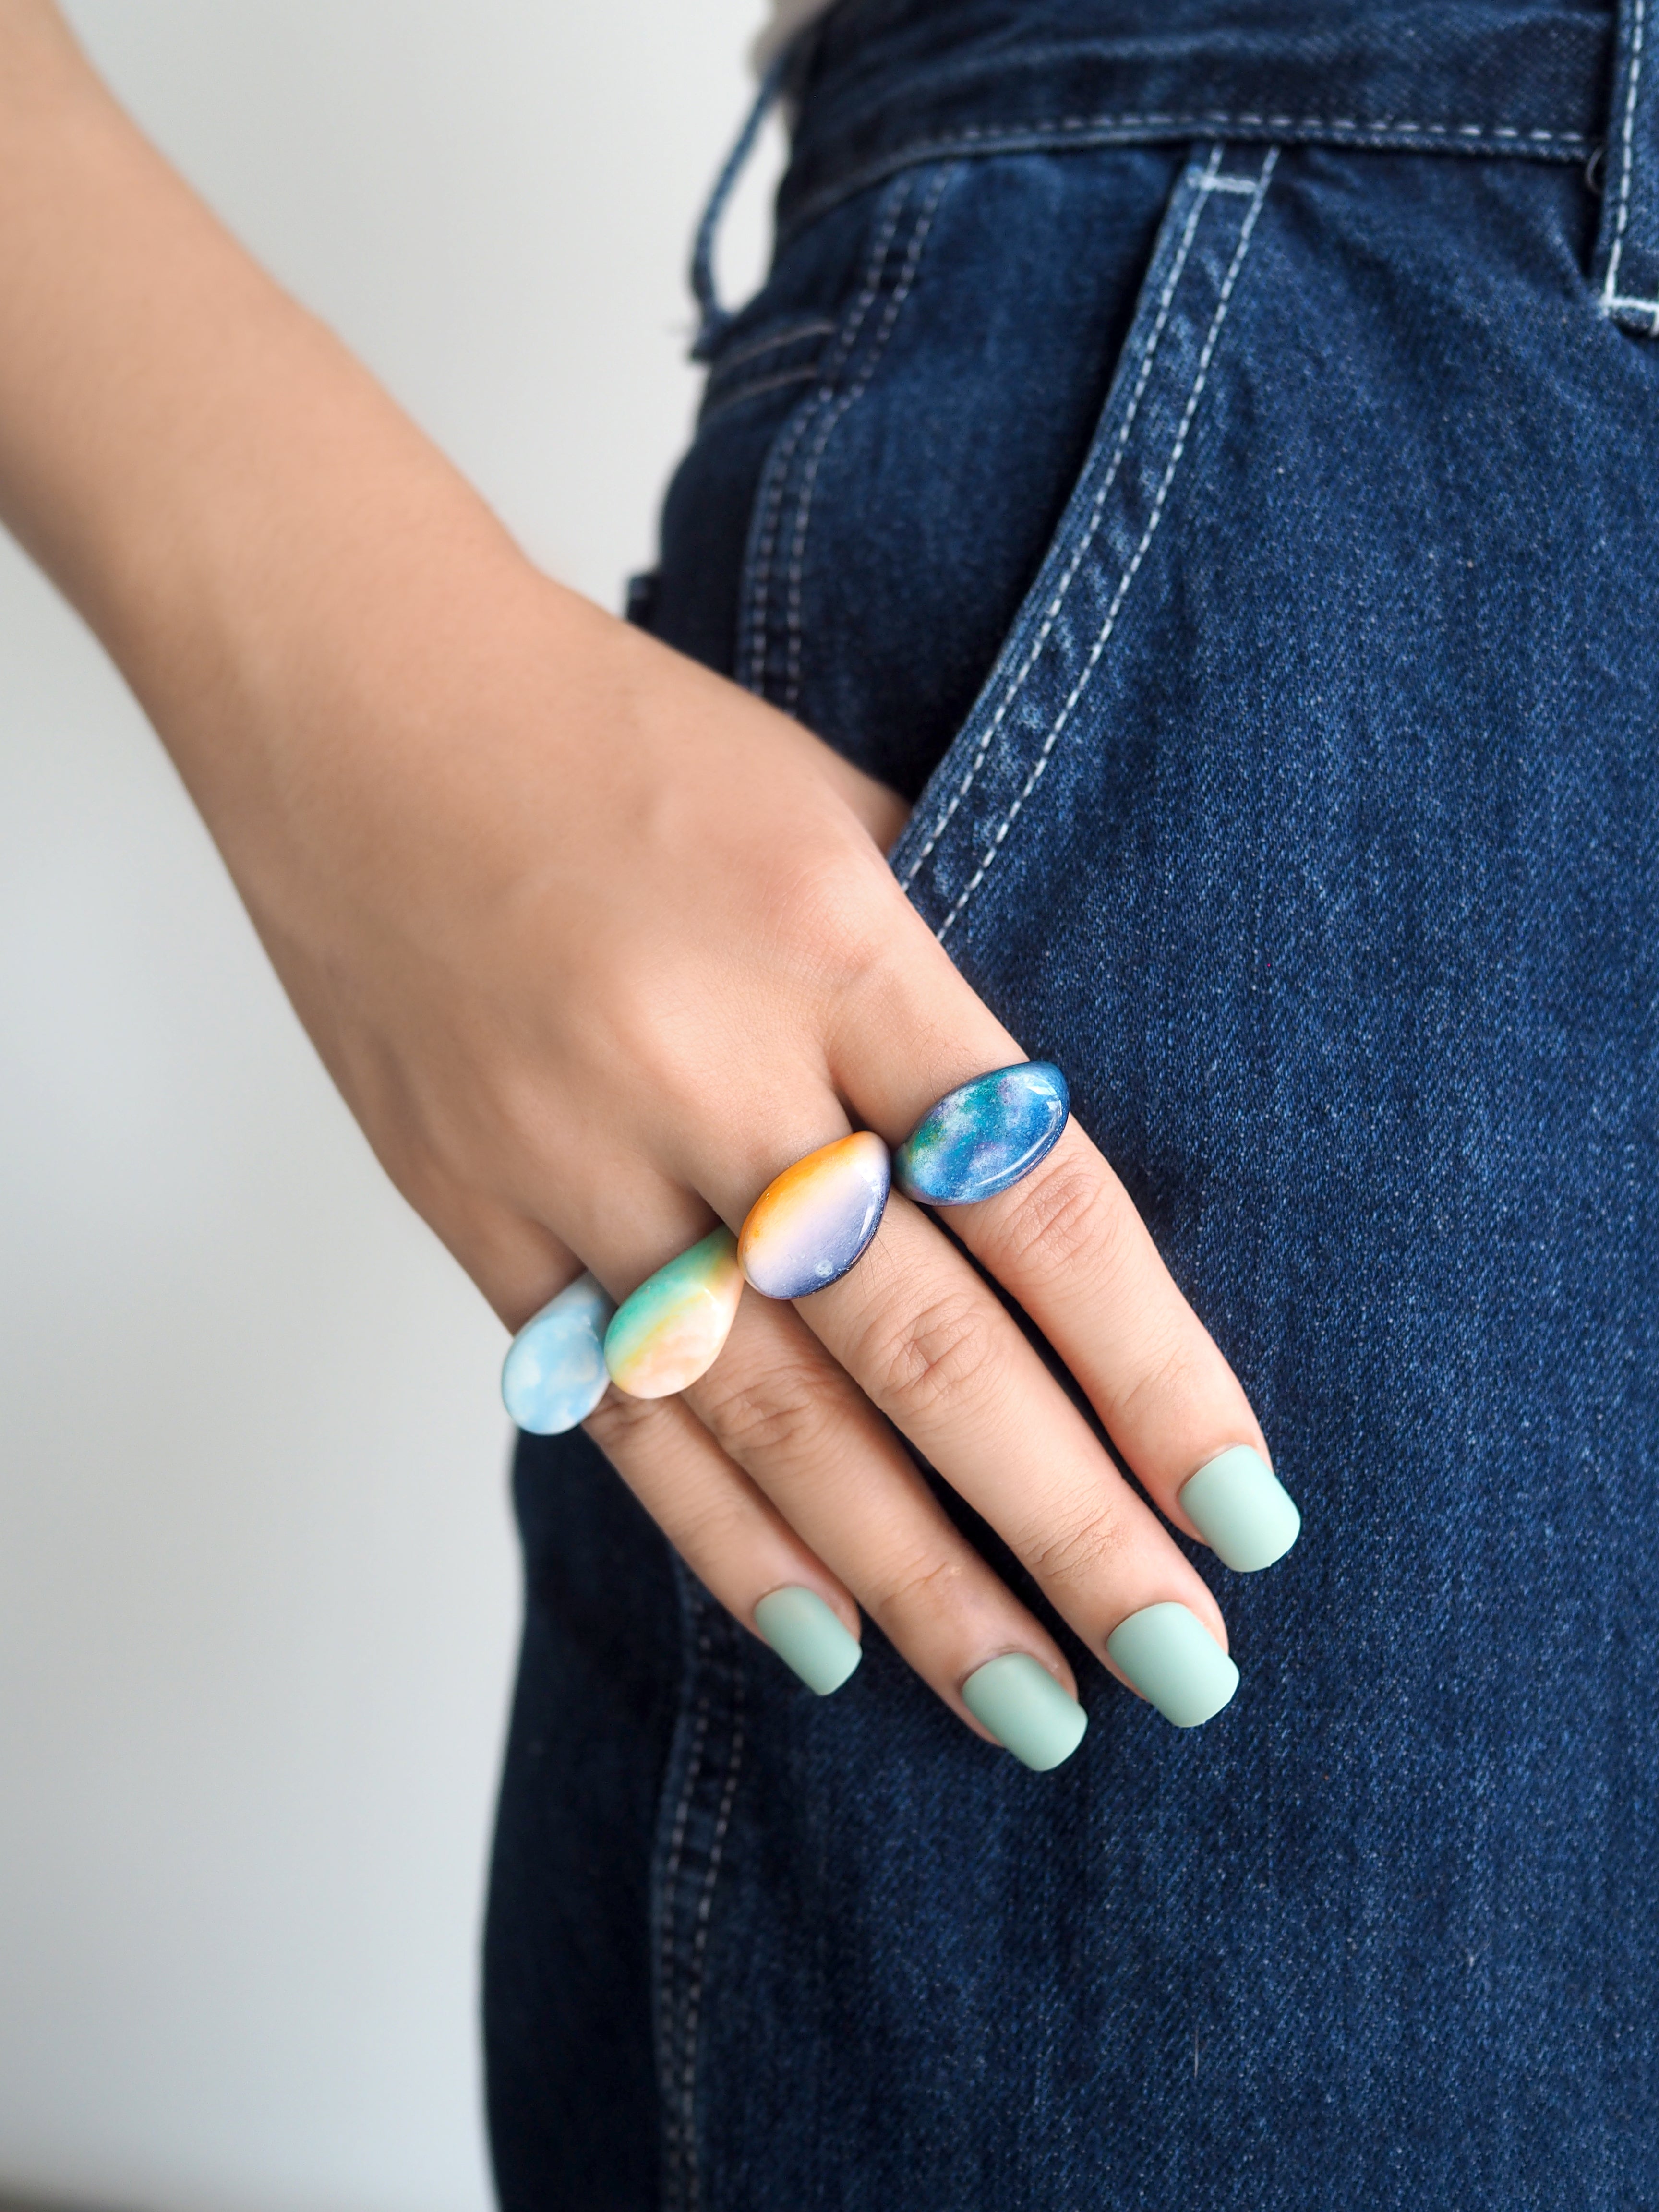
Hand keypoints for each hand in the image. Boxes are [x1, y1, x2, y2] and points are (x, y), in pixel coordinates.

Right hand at [0, 5, 1288, 1762]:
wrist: (354, 697)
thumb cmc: (627, 744)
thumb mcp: (835, 811)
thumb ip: (937, 998)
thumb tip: (1053, 1203)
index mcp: (836, 936)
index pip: (1036, 1200)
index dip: (1153, 1371)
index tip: (1245, 1511)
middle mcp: (709, 1062)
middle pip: (919, 1342)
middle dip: (1062, 1523)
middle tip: (1180, 1669)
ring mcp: (576, 1154)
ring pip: (769, 1414)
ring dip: (911, 1579)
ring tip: (1027, 1707)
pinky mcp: (476, 1214)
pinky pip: (618, 1410)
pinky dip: (723, 1536)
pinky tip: (826, 1639)